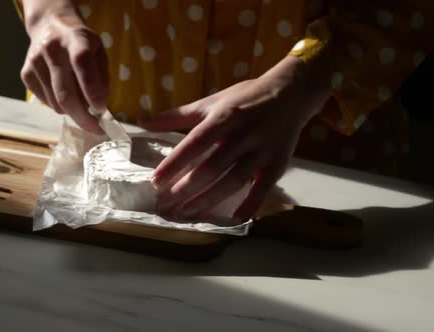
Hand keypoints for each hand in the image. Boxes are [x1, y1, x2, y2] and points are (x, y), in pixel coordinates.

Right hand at [20, 5, 107, 133]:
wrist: (49, 25)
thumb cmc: (81, 42)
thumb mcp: (98, 51)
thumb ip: (101, 77)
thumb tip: (99, 107)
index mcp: (75, 39)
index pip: (82, 64)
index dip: (92, 90)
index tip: (101, 110)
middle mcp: (52, 49)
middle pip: (65, 93)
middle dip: (82, 117)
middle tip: (95, 128)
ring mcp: (35, 62)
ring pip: (56, 103)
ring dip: (72, 111)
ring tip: (82, 104)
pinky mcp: (25, 74)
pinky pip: (46, 102)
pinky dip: (59, 106)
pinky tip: (64, 93)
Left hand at [138, 56, 329, 222]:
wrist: (291, 93)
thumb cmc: (245, 98)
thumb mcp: (212, 102)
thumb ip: (177, 115)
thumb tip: (143, 122)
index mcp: (224, 117)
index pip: (195, 143)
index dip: (174, 163)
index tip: (155, 180)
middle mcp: (243, 135)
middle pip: (212, 167)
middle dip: (187, 188)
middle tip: (166, 204)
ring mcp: (262, 151)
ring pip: (233, 180)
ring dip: (210, 199)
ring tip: (187, 213)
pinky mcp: (277, 163)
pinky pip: (263, 187)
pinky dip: (250, 203)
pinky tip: (234, 218)